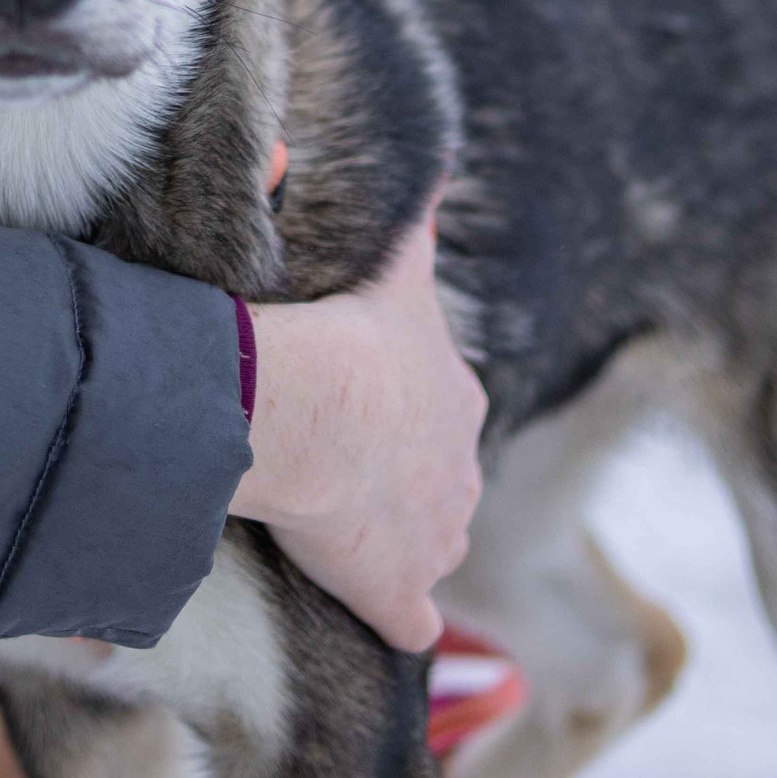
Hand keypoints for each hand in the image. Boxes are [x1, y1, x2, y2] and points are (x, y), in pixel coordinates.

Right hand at [228, 205, 485, 651]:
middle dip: (406, 479)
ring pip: (429, 544)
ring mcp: (435, 538)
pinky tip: (385, 622)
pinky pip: (408, 619)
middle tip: (346, 467)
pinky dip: (398, 621)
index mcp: (459, 403)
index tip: (363, 410)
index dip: (404, 414)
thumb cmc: (350, 332)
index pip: (445, 415)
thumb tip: (438, 154)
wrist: (316, 406)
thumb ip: (419, 220)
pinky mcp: (397, 590)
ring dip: (398, 542)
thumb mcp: (398, 265)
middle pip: (442, 482)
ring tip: (345, 531)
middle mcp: (460, 474)